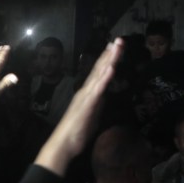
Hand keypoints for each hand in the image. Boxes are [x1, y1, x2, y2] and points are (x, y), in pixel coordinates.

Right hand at [35, 38, 124, 175]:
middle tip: (119, 40)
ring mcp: (87, 95)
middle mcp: (87, 90)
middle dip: (110, 54)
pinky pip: (99, 88)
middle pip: (100, 68)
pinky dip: (105, 77)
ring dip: (109, 60)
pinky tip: (111, 67)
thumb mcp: (91, 114)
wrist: (64, 143)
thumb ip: (96, 104)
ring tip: (117, 47)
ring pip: (100, 74)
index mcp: (88, 93)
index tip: (114, 47)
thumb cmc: (76, 131)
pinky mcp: (89, 103)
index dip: (107, 59)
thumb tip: (103, 98)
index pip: (99, 73)